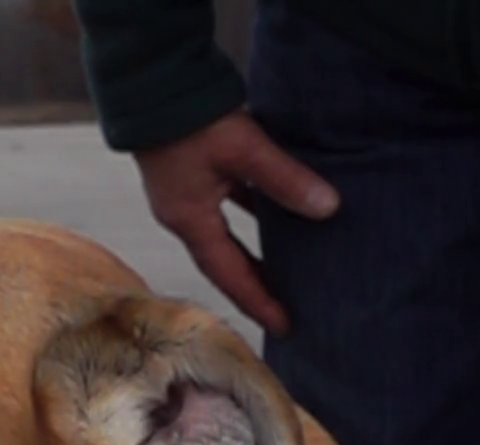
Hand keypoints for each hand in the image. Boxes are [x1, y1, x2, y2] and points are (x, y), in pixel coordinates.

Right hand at [132, 111, 339, 336]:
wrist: (150, 84)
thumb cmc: (191, 120)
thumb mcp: (244, 150)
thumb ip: (285, 181)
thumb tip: (328, 208)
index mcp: (190, 220)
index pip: (230, 274)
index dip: (259, 301)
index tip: (285, 326)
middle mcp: (183, 216)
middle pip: (225, 263)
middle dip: (255, 286)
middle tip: (285, 309)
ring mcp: (184, 196)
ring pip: (225, 236)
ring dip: (252, 253)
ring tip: (284, 269)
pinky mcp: (188, 175)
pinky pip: (225, 207)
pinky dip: (250, 216)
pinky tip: (275, 214)